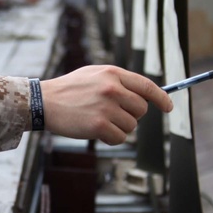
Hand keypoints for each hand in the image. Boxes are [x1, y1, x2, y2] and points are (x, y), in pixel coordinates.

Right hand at [40, 65, 171, 145]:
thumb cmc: (68, 90)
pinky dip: (110, 138)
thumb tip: (144, 95)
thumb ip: (118, 81)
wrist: (43, 102)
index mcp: (113, 74)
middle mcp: (112, 89)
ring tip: (98, 120)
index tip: (168, 107)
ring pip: (131, 126)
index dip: (162, 98)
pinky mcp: (99, 125)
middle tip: (113, 114)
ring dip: (118, 127)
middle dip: (131, 115)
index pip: (147, 86)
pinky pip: (119, 138)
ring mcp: (106, 107)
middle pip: (141, 109)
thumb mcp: (94, 75)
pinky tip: (94, 130)